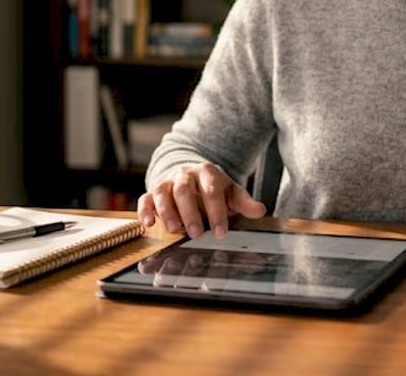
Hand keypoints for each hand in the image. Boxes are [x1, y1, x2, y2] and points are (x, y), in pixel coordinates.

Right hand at [137, 161, 265, 238]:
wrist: (191, 175)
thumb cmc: (213, 188)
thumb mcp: (231, 193)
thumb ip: (244, 202)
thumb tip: (260, 211)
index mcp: (207, 172)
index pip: (212, 189)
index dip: (216, 211)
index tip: (221, 232)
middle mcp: (185, 174)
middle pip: (184, 189)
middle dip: (190, 212)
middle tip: (197, 233)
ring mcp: (167, 181)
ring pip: (162, 191)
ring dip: (167, 211)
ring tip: (174, 229)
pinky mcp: (152, 191)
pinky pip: (145, 198)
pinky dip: (145, 210)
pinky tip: (149, 224)